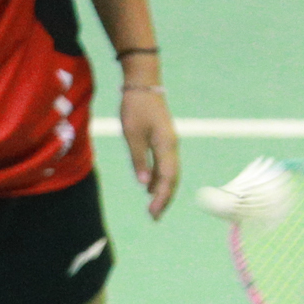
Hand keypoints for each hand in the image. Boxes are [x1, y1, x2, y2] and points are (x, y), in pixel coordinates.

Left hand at [120, 82, 178, 218]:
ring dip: (162, 191)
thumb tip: (144, 184)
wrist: (143, 85)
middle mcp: (171, 147)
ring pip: (169, 173)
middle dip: (164, 199)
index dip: (162, 197)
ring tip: (153, 208)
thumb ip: (139, 160)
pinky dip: (159, 179)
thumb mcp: (132, 135)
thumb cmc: (135, 108)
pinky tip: (150, 188)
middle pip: (172, 179)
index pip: (168, 178)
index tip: (153, 213)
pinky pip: (164, 165)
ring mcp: (169, 144)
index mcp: (166, 146)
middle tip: (154, 217)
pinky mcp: (163, 141)